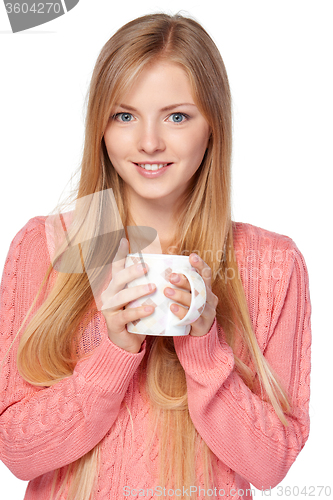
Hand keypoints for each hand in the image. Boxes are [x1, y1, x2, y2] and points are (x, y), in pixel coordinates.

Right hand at [100, 238, 155, 352]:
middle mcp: (109, 295)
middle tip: (146, 266)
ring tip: (153, 287)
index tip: (124, 240)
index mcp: (115, 286)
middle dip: (132, 271)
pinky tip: (150, 309)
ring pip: (121, 296)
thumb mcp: (139, 298)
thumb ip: (146, 283)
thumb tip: (163, 267)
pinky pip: (126, 316)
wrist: (127, 343)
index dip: (119, 254)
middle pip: (118, 278)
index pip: (116, 267)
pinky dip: (138, 311)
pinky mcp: (114, 323)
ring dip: (137, 290)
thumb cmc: (136, 316)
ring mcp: (109, 309)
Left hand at [164, 254, 217, 336]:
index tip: (191, 256)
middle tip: (171, 276)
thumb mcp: (189, 297)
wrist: (199, 335)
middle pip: (199, 287)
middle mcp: (210, 299)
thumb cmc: (190, 311)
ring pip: (196, 302)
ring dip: (181, 295)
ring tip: (167, 291)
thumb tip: (166, 271)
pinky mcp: (203, 325)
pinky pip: (192, 317)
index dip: (200, 265)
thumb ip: (182, 286)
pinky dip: (182, 312)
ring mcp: (208, 312)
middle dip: (185, 281)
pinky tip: (172, 308)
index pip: (206, 274)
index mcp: (207, 289)